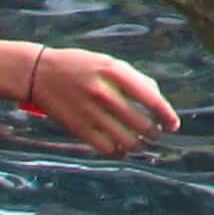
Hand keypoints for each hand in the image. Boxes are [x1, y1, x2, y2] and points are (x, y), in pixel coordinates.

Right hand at [21, 45, 179, 154]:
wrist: (39, 73)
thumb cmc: (80, 66)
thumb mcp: (109, 62)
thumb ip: (135, 79)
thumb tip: (158, 101)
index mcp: (115, 72)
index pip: (151, 99)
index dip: (167, 115)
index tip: (173, 124)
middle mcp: (104, 92)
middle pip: (142, 124)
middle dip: (154, 133)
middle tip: (157, 134)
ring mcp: (90, 112)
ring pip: (127, 140)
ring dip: (140, 145)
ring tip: (142, 143)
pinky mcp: (78, 128)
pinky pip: (107, 148)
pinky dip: (120, 152)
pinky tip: (123, 148)